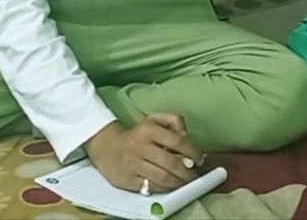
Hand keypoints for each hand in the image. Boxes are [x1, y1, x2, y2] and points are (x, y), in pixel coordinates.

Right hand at [85, 114, 204, 193]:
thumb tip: (187, 136)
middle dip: (188, 172)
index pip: (178, 141)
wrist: (106, 147)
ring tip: (186, 182)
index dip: (193, 152)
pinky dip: (165, 188)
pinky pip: (151, 187)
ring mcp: (132, 165)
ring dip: (179, 182)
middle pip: (171, 163)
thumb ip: (174, 121)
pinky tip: (171, 185)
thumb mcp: (154, 119)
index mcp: (148, 130)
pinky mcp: (127, 180)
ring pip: (162, 177)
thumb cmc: (138, 134)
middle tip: (195, 175)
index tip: (200, 159)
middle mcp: (140, 147)